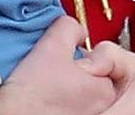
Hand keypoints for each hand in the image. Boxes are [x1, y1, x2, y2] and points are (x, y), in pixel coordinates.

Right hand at [0, 17, 115, 114]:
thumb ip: (71, 28)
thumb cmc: (31, 93)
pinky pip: (71, 107)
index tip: (67, 61)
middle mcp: (100, 108)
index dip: (83, 55)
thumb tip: (77, 30)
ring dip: (69, 87)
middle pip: (95, 77)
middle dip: (79, 71)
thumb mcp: (53, 44)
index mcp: (104, 90)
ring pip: (82, 94)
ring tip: (49, 87)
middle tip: (55, 73)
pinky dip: (61, 102)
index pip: (104, 61)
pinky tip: (46, 100)